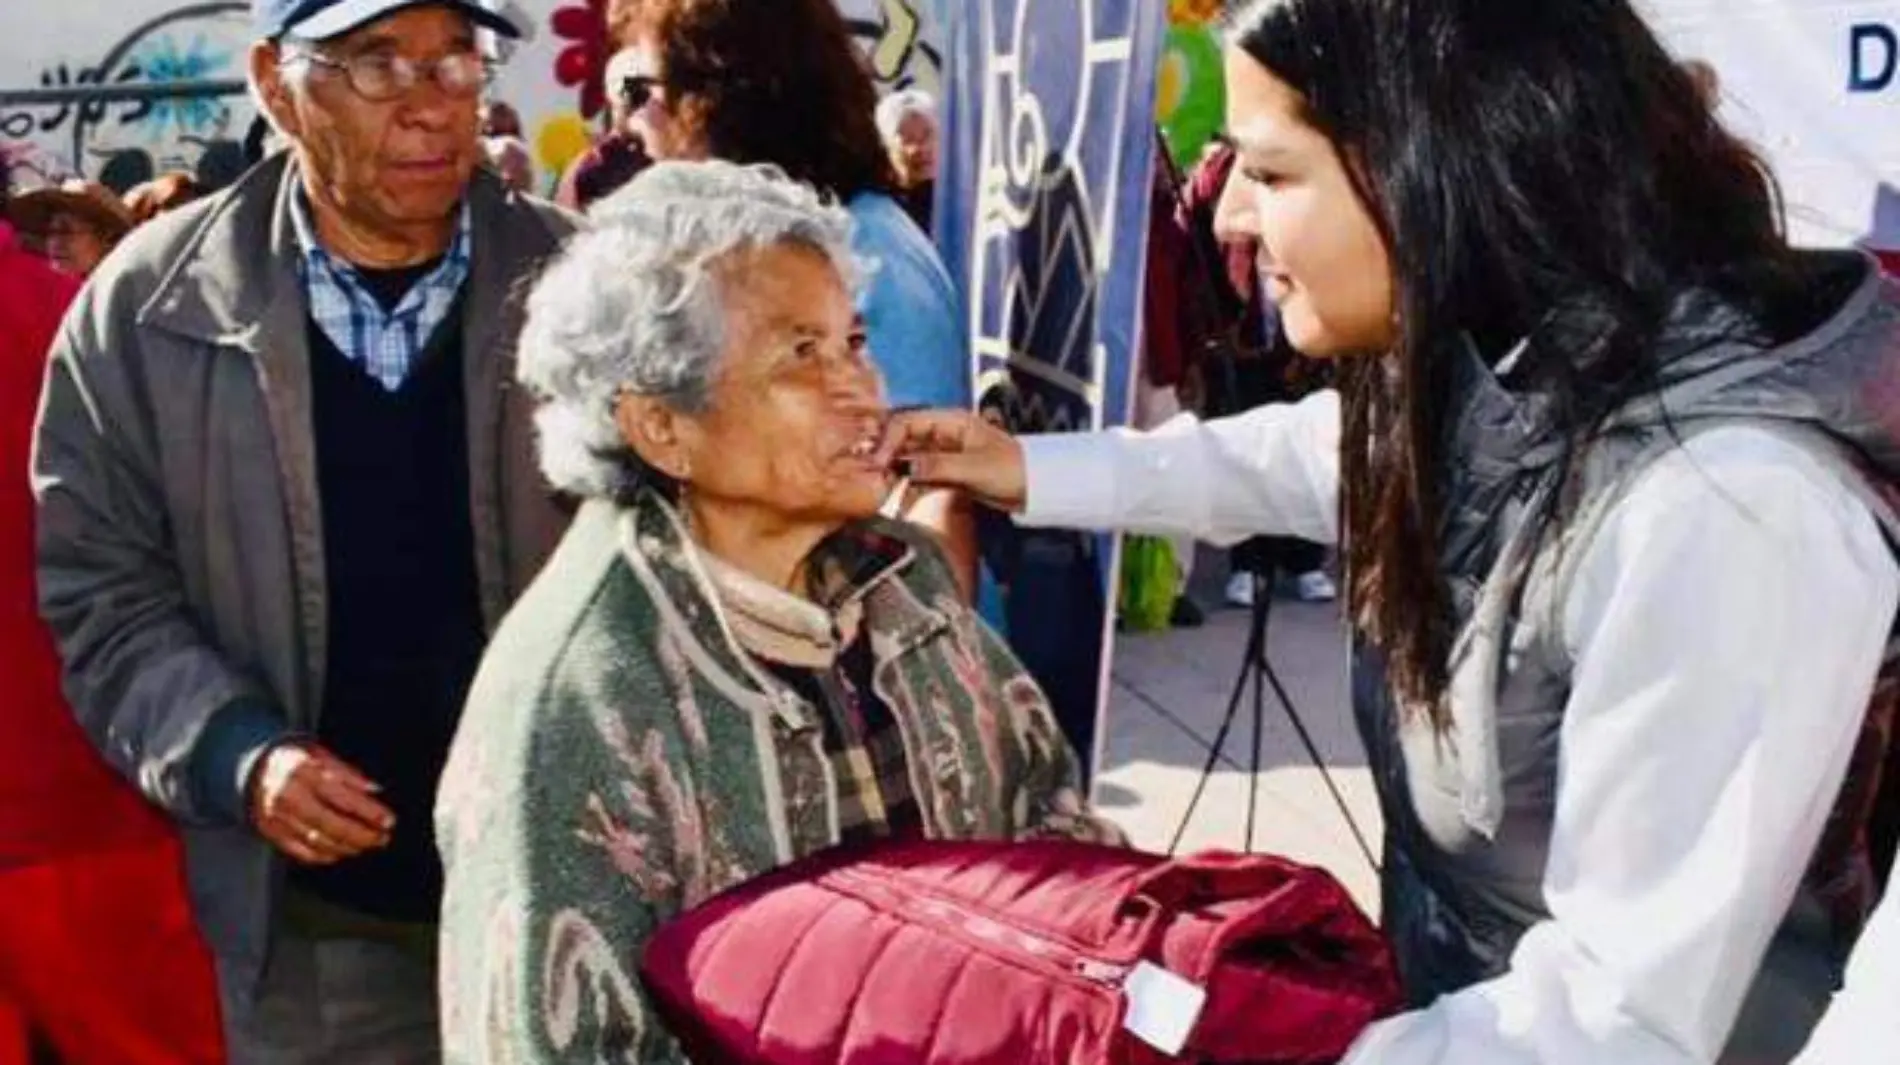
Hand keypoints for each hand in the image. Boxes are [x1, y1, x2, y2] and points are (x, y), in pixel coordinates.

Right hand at [249, 743, 395, 865]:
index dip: (369, 811)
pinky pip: (301, 851)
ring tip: (367, 845)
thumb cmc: (295, 761)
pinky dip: (324, 855)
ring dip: (347, 847)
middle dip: (362, 835)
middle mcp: (290, 797)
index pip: (343, 797)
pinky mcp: (271, 832)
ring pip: (318, 841)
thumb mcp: (321, 756)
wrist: (253, 769)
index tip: (388, 820)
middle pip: (332, 824)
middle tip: (382, 838)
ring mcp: (278, 818)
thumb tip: (374, 790)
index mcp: (304, 773)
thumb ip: (348, 773)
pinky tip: (340, 852)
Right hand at [875, 409, 1028, 513]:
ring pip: (908, 459)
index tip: (878, 462)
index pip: (906, 422)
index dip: (888, 440)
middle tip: (873, 478)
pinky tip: (901, 503)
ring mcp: (943, 453)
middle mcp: (943, 433)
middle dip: (886, 457)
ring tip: (883, 492)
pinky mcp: (946, 472)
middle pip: (902, 439)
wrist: (1035, 489)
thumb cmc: (1013, 470)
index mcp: (950, 420)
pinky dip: (909, 488)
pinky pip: (919, 477)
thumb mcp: (974, 467)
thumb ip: (938, 466)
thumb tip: (905, 467)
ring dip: (895, 475)